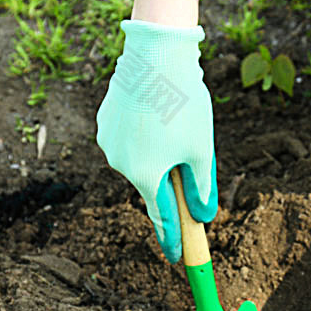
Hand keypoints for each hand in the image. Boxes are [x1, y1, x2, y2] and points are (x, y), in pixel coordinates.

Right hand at [96, 19, 216, 262]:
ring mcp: (109, 142)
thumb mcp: (201, 150)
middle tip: (189, 159)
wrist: (155, 53)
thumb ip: (202, 187)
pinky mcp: (105, 121)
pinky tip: (158, 113)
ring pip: (140, 159)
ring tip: (175, 122)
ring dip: (158, 154)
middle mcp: (120, 164)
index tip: (176, 257)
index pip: (162, 217)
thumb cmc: (183, 103)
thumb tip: (204, 216)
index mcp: (146, 176)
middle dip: (171, 181)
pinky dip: (145, 135)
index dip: (172, 238)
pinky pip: (129, 138)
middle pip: (152, 184)